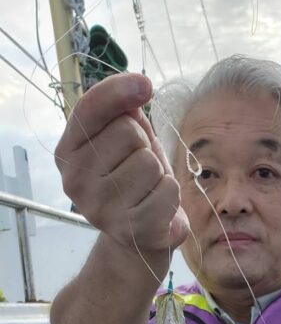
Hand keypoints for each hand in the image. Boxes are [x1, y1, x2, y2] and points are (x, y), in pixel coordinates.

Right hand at [54, 73, 188, 253]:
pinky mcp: (129, 229)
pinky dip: (170, 194)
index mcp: (67, 153)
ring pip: (149, 162)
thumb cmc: (133, 179)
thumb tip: (139, 87)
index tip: (145, 85)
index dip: (119, 90)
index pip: (90, 107)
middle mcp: (75, 182)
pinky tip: (157, 206)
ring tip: (147, 188)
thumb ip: (123, 110)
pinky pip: (167, 190)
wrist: (139, 238)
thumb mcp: (124, 139)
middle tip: (138, 166)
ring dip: (158, 171)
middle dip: (144, 144)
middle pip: (128, 132)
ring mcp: (100, 209)